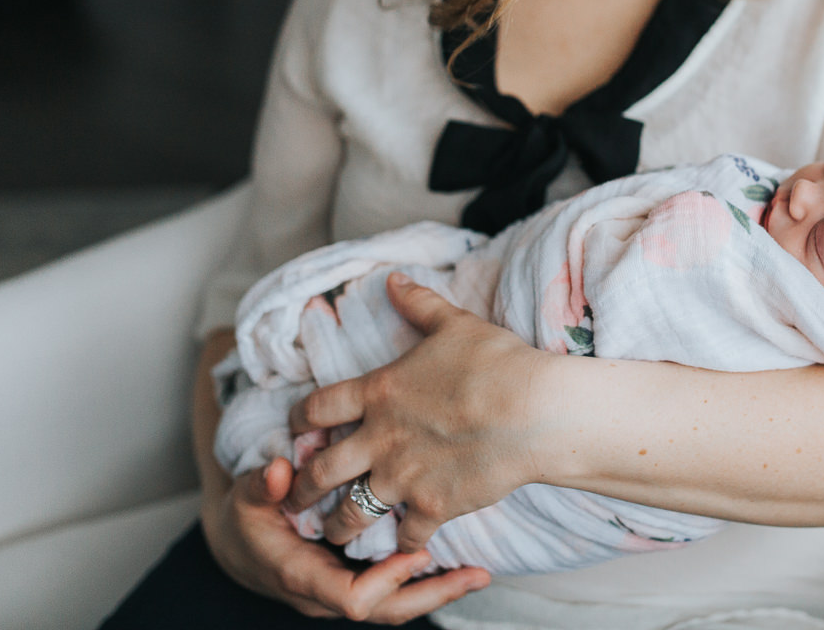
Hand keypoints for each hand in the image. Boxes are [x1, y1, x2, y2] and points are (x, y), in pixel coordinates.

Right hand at [200, 456, 489, 621]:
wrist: (238, 545)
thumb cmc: (245, 517)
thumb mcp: (245, 497)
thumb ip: (261, 484)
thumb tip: (280, 472)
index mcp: (302, 576)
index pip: (351, 598)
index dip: (386, 580)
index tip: (415, 553)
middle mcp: (327, 593)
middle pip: (386, 610)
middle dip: (432, 595)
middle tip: (476, 575)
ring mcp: (344, 589)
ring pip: (395, 605)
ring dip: (437, 590)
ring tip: (479, 573)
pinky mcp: (356, 580)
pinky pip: (393, 591)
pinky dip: (424, 579)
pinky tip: (457, 563)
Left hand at [286, 273, 551, 552]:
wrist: (533, 411)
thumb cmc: (496, 362)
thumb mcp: (455, 324)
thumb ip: (419, 304)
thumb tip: (393, 279)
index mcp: (378, 392)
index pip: (318, 408)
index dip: (299, 420)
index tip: (295, 431)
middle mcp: (379, 439)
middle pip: (321, 471)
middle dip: (300, 489)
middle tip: (290, 500)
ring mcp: (403, 478)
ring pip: (351, 513)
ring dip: (336, 526)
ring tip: (331, 534)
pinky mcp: (433, 507)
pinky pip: (405, 535)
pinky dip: (401, 543)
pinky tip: (400, 545)